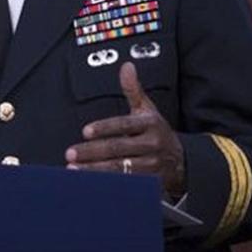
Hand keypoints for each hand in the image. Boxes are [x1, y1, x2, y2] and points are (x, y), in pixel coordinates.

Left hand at [65, 62, 185, 196]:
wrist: (181, 160)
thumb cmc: (156, 132)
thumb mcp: (148, 109)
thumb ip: (133, 90)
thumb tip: (126, 67)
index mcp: (149, 124)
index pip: (124, 125)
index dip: (104, 128)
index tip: (85, 131)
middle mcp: (151, 145)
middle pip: (118, 149)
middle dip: (92, 152)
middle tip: (70, 154)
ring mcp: (151, 165)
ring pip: (120, 169)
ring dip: (95, 170)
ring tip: (74, 170)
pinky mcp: (149, 182)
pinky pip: (125, 184)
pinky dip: (107, 183)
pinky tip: (89, 183)